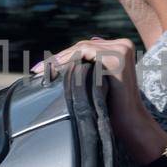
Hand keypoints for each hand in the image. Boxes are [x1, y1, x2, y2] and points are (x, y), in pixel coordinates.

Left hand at [35, 37, 165, 162]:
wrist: (128, 122)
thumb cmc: (113, 105)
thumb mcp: (101, 80)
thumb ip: (92, 64)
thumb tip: (75, 55)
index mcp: (121, 47)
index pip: (87, 48)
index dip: (64, 56)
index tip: (44, 67)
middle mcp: (123, 45)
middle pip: (83, 47)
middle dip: (58, 58)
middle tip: (37, 69)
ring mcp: (121, 49)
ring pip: (81, 48)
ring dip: (59, 59)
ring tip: (43, 71)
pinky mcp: (116, 57)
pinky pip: (84, 53)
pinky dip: (67, 60)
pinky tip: (54, 71)